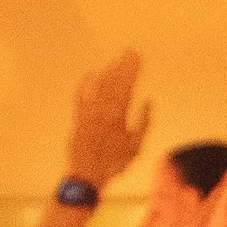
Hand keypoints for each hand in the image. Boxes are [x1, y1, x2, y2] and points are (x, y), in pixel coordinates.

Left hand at [66, 50, 150, 190]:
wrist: (86, 175)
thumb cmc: (113, 164)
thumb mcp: (136, 147)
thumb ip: (143, 122)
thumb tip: (148, 102)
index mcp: (118, 116)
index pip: (127, 86)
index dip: (132, 70)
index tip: (138, 58)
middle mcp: (102, 111)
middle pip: (113, 82)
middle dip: (122, 65)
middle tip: (129, 51)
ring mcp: (88, 113)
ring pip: (98, 86)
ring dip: (107, 71)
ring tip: (115, 59)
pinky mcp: (78, 117)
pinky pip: (80, 96)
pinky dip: (86, 83)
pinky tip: (91, 73)